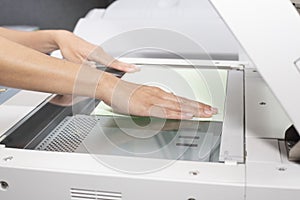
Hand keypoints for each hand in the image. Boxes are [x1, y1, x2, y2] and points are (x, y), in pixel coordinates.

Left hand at [53, 30, 138, 71]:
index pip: (111, 62)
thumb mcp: (75, 63)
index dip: (122, 67)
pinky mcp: (99, 54)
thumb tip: (95, 79)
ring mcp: (100, 52)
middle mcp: (99, 51)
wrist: (66, 40)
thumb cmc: (69, 49)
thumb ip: (86, 71)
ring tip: (132, 70)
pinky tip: (120, 68)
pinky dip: (116, 65)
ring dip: (121, 66)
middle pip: (115, 62)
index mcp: (94, 53)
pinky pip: (109, 60)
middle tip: (137, 70)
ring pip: (112, 61)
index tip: (132, 69)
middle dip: (126, 66)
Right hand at [100, 77, 217, 118]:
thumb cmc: (124, 94)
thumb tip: (166, 108)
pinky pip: (165, 111)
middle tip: (213, 110)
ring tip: (207, 113)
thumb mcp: (143, 98)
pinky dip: (178, 113)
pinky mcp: (146, 107)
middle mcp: (159, 94)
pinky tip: (187, 115)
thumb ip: (155, 104)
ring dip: (194, 109)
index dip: (195, 104)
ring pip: (178, 105)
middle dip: (200, 107)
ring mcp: (153, 100)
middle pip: (183, 101)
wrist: (111, 88)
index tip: (206, 107)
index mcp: (158, 93)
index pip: (180, 99)